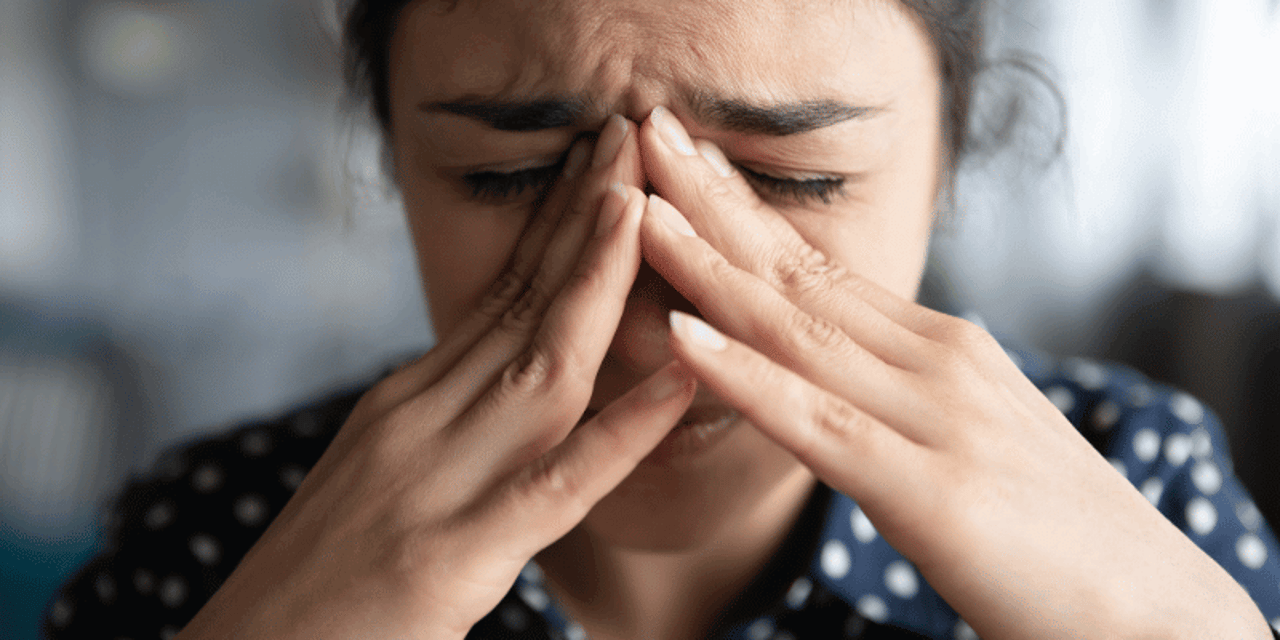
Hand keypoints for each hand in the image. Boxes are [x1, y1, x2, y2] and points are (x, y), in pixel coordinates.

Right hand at [176, 116, 696, 639]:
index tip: (602, 163)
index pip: (498, 294)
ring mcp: (437, 481)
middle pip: (520, 304)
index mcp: (408, 400)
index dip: (558, 225)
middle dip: (583, 219)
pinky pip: (556, 483)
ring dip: (595, 282)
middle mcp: (420, 419)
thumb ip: (446, 416)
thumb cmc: (324, 574)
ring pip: (540, 366)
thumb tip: (511, 368)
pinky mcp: (453, 553)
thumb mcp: (382, 469)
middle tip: (629, 137)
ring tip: (643, 208)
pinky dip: (621, 430)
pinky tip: (676, 382)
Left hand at [635, 109, 1271, 638]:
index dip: (745, 214)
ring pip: (796, 330)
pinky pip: (818, 422)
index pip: (823, 268)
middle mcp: (938, 363)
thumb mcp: (972, 435)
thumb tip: (838, 369)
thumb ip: (904, 395)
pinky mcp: (934, 490)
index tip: (686, 164)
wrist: (1159, 613)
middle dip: (712, 203)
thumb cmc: (1055, 534)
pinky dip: (745, 375)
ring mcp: (938, 418)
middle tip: (645, 136)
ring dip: (707, 265)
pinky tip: (682, 334)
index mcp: (942, 350)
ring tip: (638, 211)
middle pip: (800, 274)